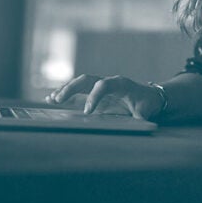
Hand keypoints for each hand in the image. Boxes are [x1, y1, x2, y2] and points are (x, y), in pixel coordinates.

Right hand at [45, 74, 164, 119]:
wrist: (149, 95)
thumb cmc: (147, 102)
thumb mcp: (146, 111)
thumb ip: (141, 117)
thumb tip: (137, 123)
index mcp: (121, 84)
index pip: (104, 85)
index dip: (95, 97)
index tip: (87, 112)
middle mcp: (108, 81)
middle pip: (87, 79)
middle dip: (72, 88)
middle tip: (59, 99)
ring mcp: (100, 86)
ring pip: (80, 83)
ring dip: (65, 90)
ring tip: (52, 99)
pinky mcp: (95, 92)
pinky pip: (78, 90)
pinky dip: (66, 93)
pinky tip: (52, 99)